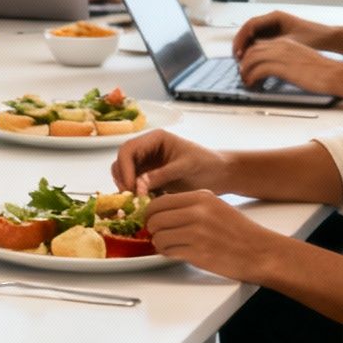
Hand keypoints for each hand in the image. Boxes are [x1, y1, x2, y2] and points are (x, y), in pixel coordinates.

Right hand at [111, 130, 229, 196]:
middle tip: (131, 197)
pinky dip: (134, 194)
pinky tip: (143, 203)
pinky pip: (134, 184)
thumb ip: (162, 174)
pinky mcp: (150, 177)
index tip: (130, 187)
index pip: (128, 149)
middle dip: (123, 178)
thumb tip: (138, 185)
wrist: (221, 174)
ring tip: (137, 201)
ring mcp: (148, 163)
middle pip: (121, 161)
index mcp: (155, 139)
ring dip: (126, 187)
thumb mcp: (185, 167)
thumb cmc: (207, 164)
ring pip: (124, 174)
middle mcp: (147, 149)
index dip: (125, 168)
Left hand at [143, 190, 280, 282]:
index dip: (150, 213)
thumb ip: (191, 206)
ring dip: (159, 243)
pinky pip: (168, 251)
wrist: (262, 253)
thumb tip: (161, 210)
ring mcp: (197, 233)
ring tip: (170, 246)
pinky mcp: (198, 253)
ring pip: (158, 236)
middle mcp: (198, 212)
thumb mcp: (216, 207)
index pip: (160, 201)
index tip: (151, 220)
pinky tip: (177, 253)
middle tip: (158, 234)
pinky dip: (168, 254)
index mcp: (201, 197)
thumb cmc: (240, 232)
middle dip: (152, 229)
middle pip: (155, 219)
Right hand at [232, 10, 330, 56]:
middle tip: (237, 57)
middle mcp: (272, 20)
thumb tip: (254, 54)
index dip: (242, 38)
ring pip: (253, 36)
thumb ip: (270, 46)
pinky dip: (255, 49)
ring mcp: (274, 28)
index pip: (250, 24)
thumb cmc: (313, 38)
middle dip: (241, 43)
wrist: (328, 39)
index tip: (238, 50)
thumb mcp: (290, 43)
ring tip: (243, 60)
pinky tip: (254, 59)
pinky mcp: (277, 36)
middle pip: (249, 30)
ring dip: (247, 47)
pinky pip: (260, 41)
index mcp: (275, 17)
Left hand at [237, 37, 342, 91]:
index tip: (246, 66)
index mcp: (286, 43)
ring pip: (252, 59)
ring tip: (245, 81)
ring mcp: (281, 55)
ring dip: (245, 71)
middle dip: (244, 63)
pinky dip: (252, 77)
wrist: (333, 73)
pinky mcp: (282, 67)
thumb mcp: (298, 59)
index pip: (259, 45)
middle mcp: (281, 46)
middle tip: (242, 74)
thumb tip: (272, 70)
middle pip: (252, 50)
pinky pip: (259, 70)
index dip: (249, 56)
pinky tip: (252, 84)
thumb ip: (284, 61)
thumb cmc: (319, 70)